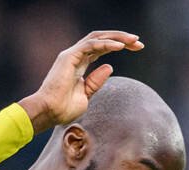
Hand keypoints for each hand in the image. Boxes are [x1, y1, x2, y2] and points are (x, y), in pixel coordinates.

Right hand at [18, 30, 142, 131]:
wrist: (49, 113)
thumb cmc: (63, 108)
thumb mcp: (86, 95)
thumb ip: (96, 81)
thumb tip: (110, 67)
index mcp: (79, 64)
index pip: (102, 48)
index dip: (119, 45)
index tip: (137, 48)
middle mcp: (75, 55)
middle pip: (102, 39)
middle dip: (122, 38)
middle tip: (139, 42)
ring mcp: (71, 54)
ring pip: (97, 38)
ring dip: (117, 37)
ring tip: (134, 41)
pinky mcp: (69, 56)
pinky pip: (91, 45)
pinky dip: (106, 44)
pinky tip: (120, 46)